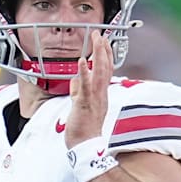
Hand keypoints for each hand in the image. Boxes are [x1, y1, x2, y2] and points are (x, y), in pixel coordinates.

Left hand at [66, 30, 112, 147]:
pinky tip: (83, 60)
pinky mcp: (85, 103)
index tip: (104, 42)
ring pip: (99, 73)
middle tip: (101, 34)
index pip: (106, 71)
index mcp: (101, 95)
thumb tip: (74, 80)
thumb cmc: (84, 129)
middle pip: (106, 68)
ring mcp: (94, 98)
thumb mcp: (81, 106)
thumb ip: (78, 92)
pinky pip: (86, 86)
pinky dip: (84, 72)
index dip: (106, 55)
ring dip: (98, 55)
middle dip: (103, 49)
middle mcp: (101, 94)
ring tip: (97, 40)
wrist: (86, 146)